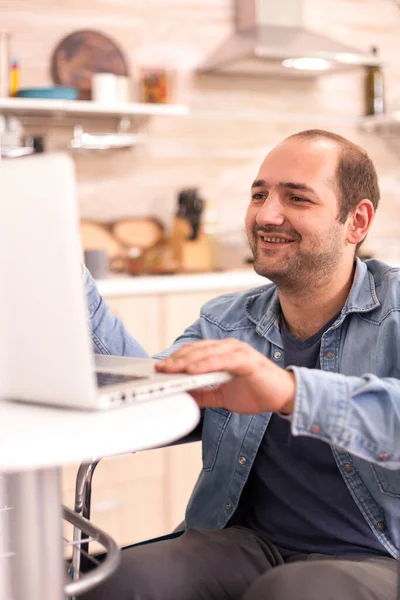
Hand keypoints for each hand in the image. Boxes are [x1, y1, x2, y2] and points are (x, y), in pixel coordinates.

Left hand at [155, 339, 295, 414]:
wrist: (283, 396)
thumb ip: (204, 394)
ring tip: (170, 370)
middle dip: (176, 360)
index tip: (159, 367)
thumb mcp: (222, 396)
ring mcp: (238, 352)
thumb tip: (184, 396)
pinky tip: (192, 371)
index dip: (176, 358)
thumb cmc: (257, 392)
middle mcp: (229, 348)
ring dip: (187, 361)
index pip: (194, 352)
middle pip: (197, 351)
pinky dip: (205, 365)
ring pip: (206, 353)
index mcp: (223, 353)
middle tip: (159, 369)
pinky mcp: (247, 360)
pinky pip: (222, 361)